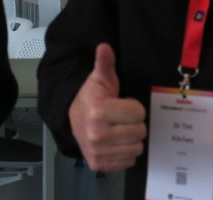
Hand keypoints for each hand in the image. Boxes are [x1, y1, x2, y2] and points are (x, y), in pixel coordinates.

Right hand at [69, 43, 146, 171]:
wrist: (72, 119)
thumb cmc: (91, 99)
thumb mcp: (100, 79)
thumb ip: (105, 64)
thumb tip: (104, 47)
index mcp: (99, 111)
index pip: (139, 113)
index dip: (133, 107)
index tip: (121, 105)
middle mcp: (97, 134)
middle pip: (140, 132)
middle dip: (133, 123)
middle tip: (120, 119)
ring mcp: (97, 151)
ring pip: (137, 148)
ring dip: (131, 139)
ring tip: (118, 130)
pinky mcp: (99, 164)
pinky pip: (129, 161)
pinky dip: (124, 153)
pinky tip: (115, 143)